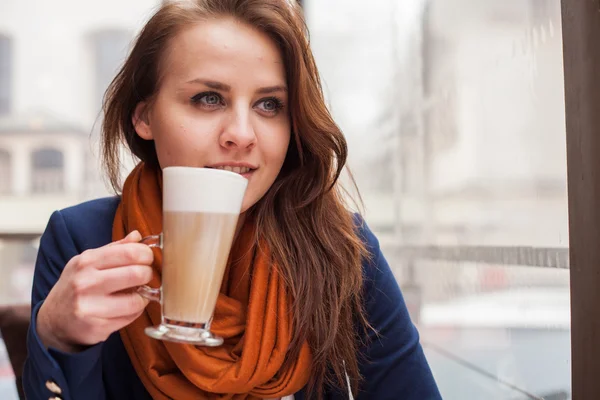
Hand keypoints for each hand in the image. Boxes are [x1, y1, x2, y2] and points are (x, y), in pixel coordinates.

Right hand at [36, 230, 153, 352]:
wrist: (53, 320)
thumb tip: (137, 236)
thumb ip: (114, 249)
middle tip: (145, 276)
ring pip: (136, 300)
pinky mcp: (96, 326)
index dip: (146, 254)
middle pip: (136, 274)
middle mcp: (85, 282)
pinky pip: (130, 317)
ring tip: (137, 293)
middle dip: (148, 274)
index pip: (129, 252)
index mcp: (86, 261)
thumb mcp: (88, 262)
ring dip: (143, 296)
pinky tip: (127, 308)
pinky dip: (135, 311)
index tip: (147, 258)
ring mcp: (89, 306)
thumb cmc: (76, 286)